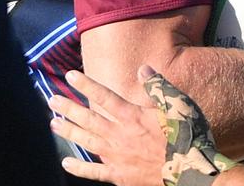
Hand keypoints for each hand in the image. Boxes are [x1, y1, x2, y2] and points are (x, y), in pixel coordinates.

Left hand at [50, 66, 234, 185]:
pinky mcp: (120, 176)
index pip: (104, 97)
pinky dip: (79, 167)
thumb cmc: (188, 136)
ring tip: (53, 124)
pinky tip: (66, 162)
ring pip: (87, 141)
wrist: (191, 172)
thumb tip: (142, 67)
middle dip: (69, 108)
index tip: (70, 75)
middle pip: (89, 118)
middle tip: (52, 100)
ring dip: (70, 132)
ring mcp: (118, 157)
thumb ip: (158, 86)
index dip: (86, 85)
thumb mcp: (179, 105)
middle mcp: (120, 135)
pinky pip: (94, 171)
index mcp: (133, 116)